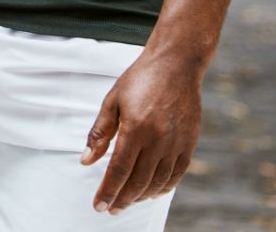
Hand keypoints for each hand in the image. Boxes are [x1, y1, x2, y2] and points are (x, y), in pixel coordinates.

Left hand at [81, 50, 203, 214]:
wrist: (176, 65)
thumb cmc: (139, 79)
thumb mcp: (112, 101)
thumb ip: (99, 133)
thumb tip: (86, 162)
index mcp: (136, 128)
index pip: (118, 170)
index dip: (108, 191)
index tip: (98, 206)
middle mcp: (158, 140)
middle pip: (138, 181)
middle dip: (122, 199)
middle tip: (110, 210)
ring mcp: (176, 143)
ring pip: (157, 181)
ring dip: (141, 196)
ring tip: (127, 202)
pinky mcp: (189, 144)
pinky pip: (176, 174)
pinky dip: (163, 188)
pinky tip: (151, 193)